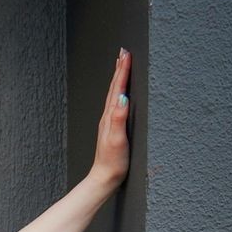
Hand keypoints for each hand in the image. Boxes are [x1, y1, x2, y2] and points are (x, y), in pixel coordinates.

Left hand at [90, 47, 131, 192]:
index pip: (117, 88)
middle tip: (124, 52)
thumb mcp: (118, 139)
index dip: (123, 70)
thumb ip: (119, 118)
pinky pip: (114, 104)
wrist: (104, 179)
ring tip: (121, 66)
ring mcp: (109, 123)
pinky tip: (119, 94)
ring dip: (117, 79)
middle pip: (113, 88)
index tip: (127, 54)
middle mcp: (108, 117)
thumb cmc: (113, 162)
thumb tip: (122, 97)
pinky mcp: (112, 129)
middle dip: (119, 69)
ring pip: (113, 94)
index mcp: (110, 116)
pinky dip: (117, 93)